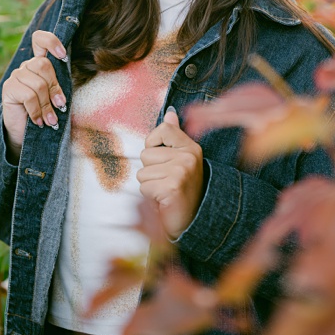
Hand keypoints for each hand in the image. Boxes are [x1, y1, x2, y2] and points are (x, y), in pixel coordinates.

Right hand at [0, 30, 67, 161]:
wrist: (23, 133)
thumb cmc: (43, 113)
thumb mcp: (53, 98)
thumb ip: (58, 87)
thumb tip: (66, 89)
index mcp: (39, 64)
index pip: (40, 40)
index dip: (51, 42)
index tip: (63, 56)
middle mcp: (26, 67)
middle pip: (43, 65)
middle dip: (55, 87)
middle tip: (60, 105)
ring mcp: (16, 76)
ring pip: (38, 85)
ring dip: (47, 106)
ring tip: (51, 120)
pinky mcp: (8, 88)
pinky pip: (29, 97)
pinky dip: (37, 112)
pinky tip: (38, 121)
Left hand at [138, 106, 204, 238]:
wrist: (192, 221)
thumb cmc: (182, 190)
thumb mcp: (181, 160)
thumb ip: (173, 136)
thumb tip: (170, 113)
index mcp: (191, 148)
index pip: (163, 129)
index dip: (154, 145)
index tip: (165, 160)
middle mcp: (189, 157)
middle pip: (146, 154)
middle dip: (150, 171)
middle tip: (166, 182)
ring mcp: (181, 172)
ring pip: (142, 172)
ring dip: (149, 185)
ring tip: (165, 191)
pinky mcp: (172, 187)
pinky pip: (144, 187)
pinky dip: (150, 197)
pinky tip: (164, 200)